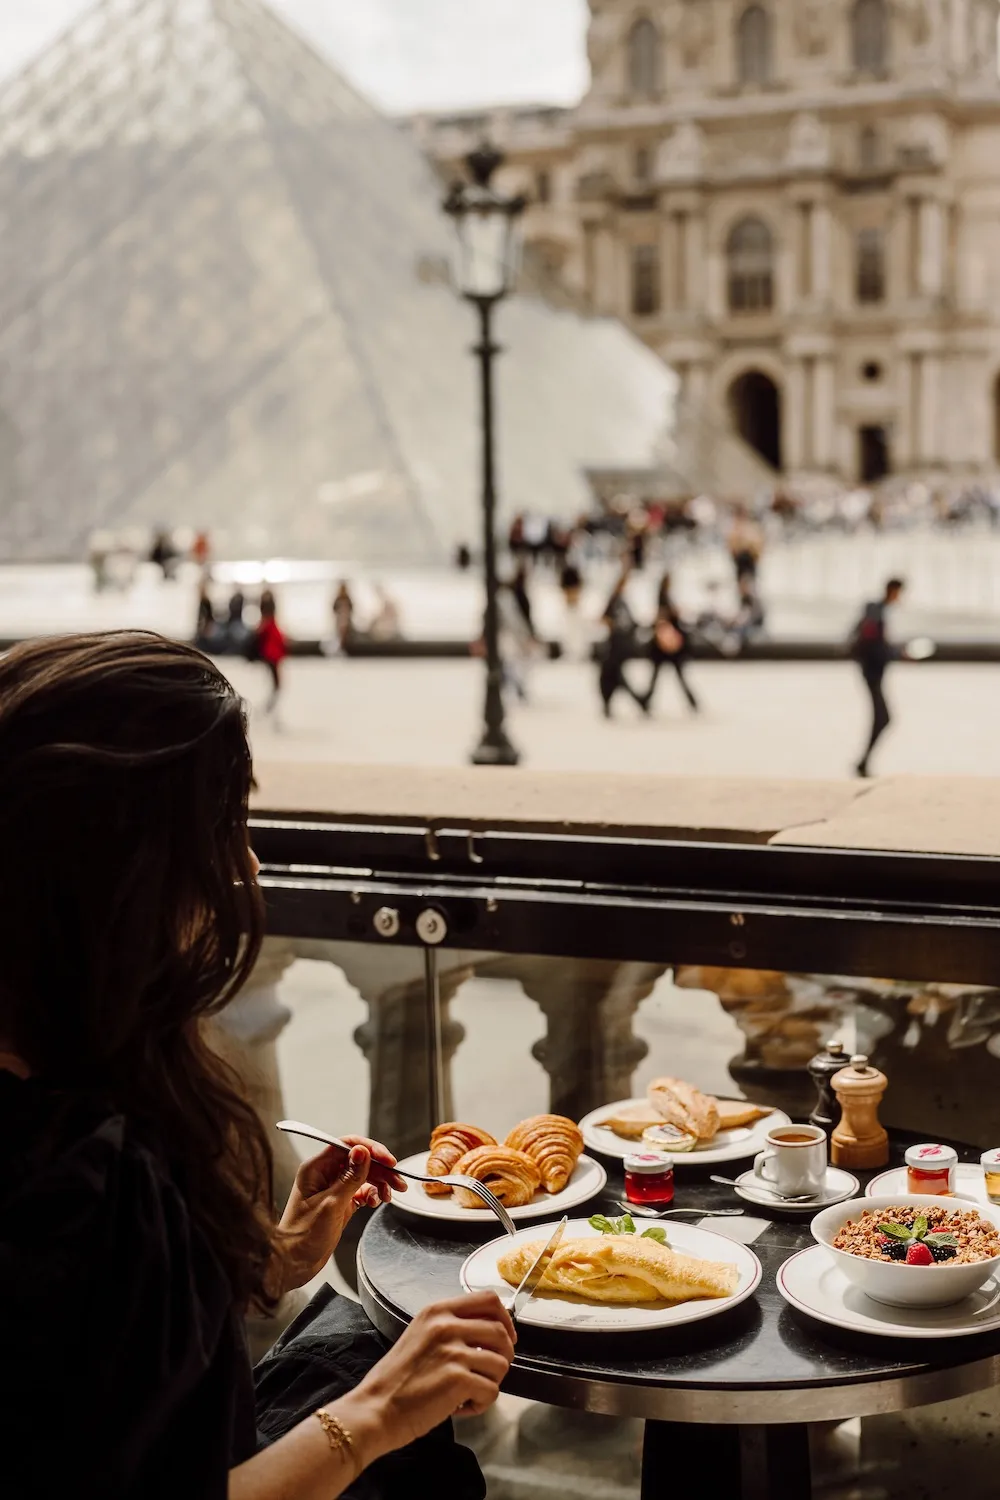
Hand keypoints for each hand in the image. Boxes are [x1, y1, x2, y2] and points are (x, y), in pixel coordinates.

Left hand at [277, 1137, 405, 1291]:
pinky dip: (371, 1194)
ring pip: (362, 1176)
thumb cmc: (304, 1235)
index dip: (370, 1150)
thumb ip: (350, 1177)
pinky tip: (376, 1202)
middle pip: (358, 1161)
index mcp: (316, 1169)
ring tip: (392, 1194)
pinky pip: (361, 1191)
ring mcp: (333, 1189)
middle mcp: (324, 1175)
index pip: (347, 1146)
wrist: (294, 1262)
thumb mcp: (331, 1204)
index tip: (388, 1160)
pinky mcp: (340, 1203)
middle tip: (398, 1180)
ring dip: (380, 1182)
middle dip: (380, 1169)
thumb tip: (363, 1151)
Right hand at [341, 1293, 515, 1460]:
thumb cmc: (396, 1379)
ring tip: (469, 1392)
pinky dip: (481, 1403)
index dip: (505, 1320)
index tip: (505, 1337)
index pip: (488, 1300)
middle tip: (489, 1372)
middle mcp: (446, 1326)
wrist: (376, 1408)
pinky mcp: (458, 1379)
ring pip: (501, 1363)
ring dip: (491, 1382)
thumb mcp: (421, 1335)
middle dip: (504, 1355)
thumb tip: (487, 1333)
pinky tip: (461, 1407)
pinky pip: (491, 1390)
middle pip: (501, 1331)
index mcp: (437, 1311)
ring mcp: (453, 1351)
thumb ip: (450, 1327)